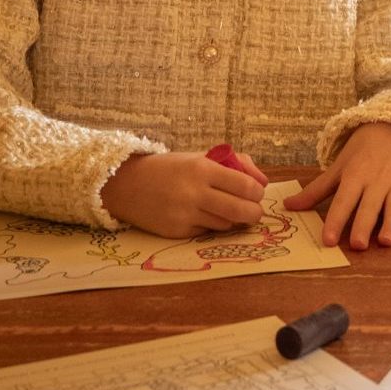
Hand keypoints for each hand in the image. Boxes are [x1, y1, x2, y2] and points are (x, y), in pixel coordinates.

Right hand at [101, 150, 265, 237]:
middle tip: (255, 211)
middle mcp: (194, 193)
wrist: (126, 185)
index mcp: (203, 169)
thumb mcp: (201, 157)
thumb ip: (237, 163)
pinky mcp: (176, 232)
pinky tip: (206, 216)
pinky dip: (213, 226)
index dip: (258, 193)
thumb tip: (263, 182)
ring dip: (234, 220)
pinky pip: (207, 232)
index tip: (257, 193)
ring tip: (231, 210)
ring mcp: (184, 215)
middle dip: (255, 213)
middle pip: (241, 210)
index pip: (245, 186)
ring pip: (226, 224)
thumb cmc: (170, 168)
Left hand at [284, 122, 390, 249]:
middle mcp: (377, 182)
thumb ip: (315, 190)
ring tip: (386, 241)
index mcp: (355, 177)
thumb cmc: (363, 151)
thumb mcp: (338, 167)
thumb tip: (287, 206)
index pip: (343, 201)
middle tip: (357, 245)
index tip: (328, 240)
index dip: (335, 221)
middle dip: (363, 225)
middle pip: (369, 207)